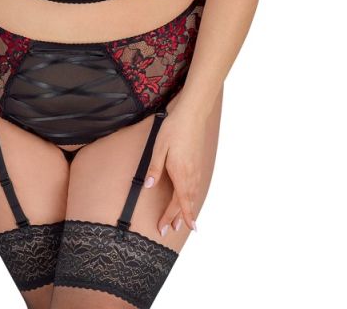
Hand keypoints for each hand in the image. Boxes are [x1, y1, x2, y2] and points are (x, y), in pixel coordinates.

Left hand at [142, 90, 205, 236]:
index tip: (167, 229)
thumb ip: (154, 168)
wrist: (192, 116)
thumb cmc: (174, 130)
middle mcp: (191, 175)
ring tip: (181, 222)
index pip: (177, 202)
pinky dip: (191, 198)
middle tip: (170, 230)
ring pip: (192, 196)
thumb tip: (148, 186)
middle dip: (178, 218)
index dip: (172, 217)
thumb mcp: (159, 147)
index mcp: (180, 174)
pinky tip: (188, 199)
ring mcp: (196, 170)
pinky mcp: (198, 164)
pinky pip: (196, 188)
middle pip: (185, 203)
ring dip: (186, 210)